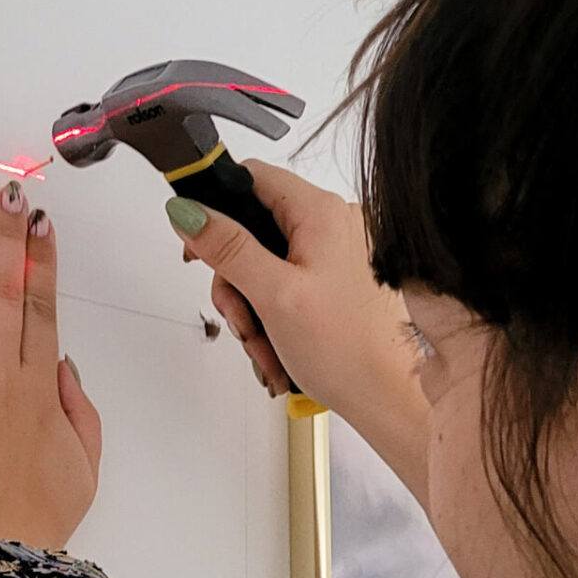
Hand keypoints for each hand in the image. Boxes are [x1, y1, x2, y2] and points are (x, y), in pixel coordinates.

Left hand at [0, 181, 101, 577]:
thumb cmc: (30, 526)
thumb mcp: (83, 471)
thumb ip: (80, 413)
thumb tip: (64, 367)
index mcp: (42, 390)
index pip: (43, 307)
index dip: (42, 261)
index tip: (40, 226)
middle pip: (6, 286)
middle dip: (6, 233)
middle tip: (5, 192)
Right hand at [169, 161, 429, 502]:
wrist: (388, 398)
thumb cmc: (348, 351)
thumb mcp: (273, 295)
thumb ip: (227, 248)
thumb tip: (189, 212)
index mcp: (323, 212)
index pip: (252, 178)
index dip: (216, 205)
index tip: (198, 241)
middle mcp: (337, 224)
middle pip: (255, 227)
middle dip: (236, 278)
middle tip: (240, 314)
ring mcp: (341, 253)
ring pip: (268, 262)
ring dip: (253, 305)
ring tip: (263, 342)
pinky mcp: (341, 280)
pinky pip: (289, 283)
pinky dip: (274, 313)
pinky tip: (278, 345)